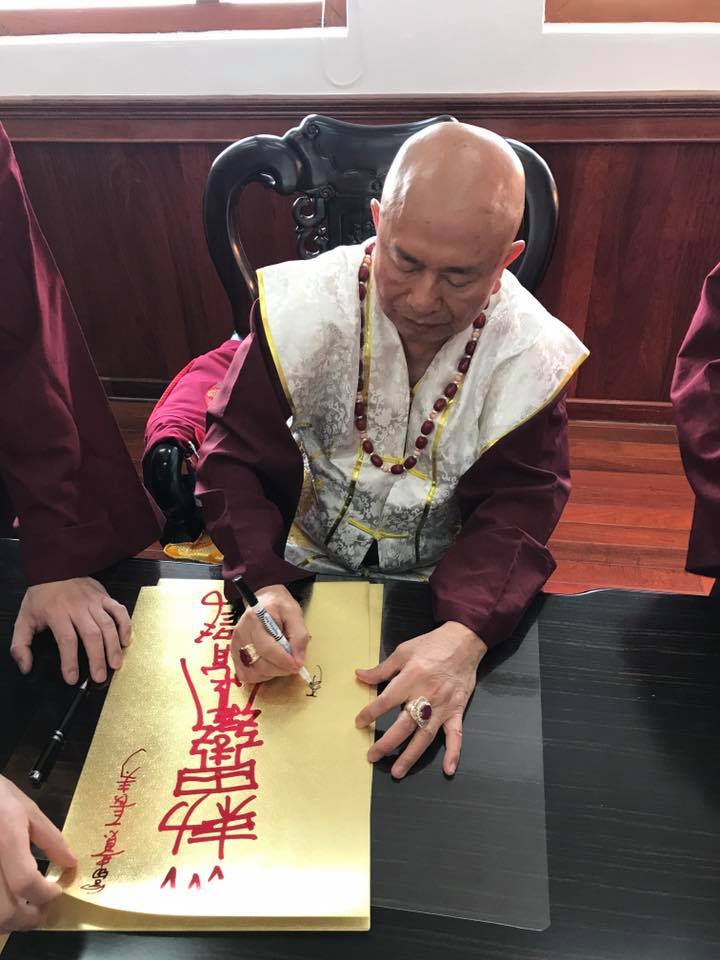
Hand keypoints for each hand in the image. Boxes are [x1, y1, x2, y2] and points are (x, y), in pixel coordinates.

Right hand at [0, 775, 75, 931]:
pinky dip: (0, 912)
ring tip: (25, 907)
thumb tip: (70, 863)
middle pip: (5, 911)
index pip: (25, 882)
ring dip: (11, 921)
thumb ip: (51, 838)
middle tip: (43, 909)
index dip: (44, 894)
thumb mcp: (28, 810)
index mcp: (8, 841)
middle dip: (29, 918)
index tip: (56, 891)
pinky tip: (9, 900)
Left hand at [11, 578, 131, 684]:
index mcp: (57, 613)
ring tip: (116, 664)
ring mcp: (94, 601)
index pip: (66, 640)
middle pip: (91, 635)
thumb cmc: (41, 597)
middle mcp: (78, 607)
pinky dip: (125, 625)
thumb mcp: (23, 619)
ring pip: (107, 625)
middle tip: (100, 677)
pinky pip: (119, 610)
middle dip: (97, 658)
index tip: (72, 678)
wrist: (55, 568)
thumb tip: (26, 667)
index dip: (70, 661)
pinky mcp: (105, 596)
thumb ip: (20, 645)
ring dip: (113, 646)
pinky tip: (125, 641)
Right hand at [230, 584, 310, 682]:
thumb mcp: (294, 613)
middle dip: (280, 669)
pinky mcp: (234, 653)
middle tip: (293, 663)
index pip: (267, 649)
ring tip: (280, 662)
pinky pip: (245, 674)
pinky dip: (259, 676)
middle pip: (260, 664)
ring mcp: (235, 644)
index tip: (298, 665)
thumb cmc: (280, 605)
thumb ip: (299, 636)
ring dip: (271, 674)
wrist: (264, 599)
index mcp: (256, 619)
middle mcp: (241, 633)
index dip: (284, 662)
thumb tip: (298, 661)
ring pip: (252, 673)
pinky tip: (269, 666)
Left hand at [355, 621, 486, 778]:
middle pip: (404, 726)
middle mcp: (426, 695)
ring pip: (425, 736)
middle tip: (372, 756)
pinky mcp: (456, 711)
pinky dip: (453, 753)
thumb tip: (359, 675)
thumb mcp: (403, 651)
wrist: (463, 642)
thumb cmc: (431, 645)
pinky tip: (447, 769)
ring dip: (411, 756)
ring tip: (397, 771)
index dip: (370, 713)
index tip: (359, 723)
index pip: (386, 701)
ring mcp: (442, 706)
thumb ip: (382, 669)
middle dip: (387, 743)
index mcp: (411, 678)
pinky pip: (456, 735)